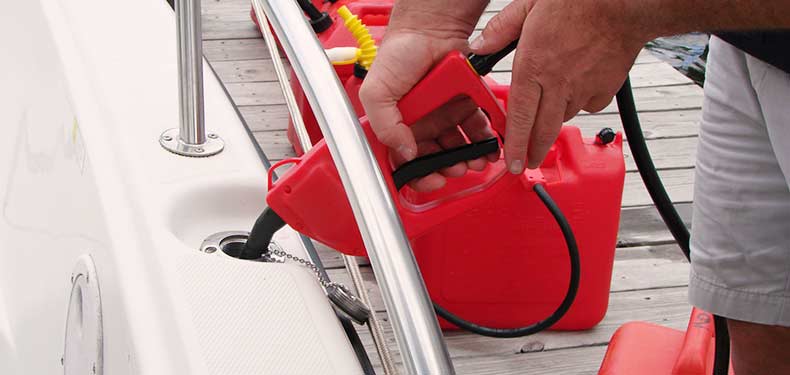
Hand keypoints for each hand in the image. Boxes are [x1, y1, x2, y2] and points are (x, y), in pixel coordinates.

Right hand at [360, 7, 495, 190]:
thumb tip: (404, 153)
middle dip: (450, 167)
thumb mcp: (377, 92)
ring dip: (469, 156)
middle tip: (458, 167)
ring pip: (460, 146)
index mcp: (400, 125)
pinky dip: (485, 136)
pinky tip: (487, 141)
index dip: (420, 176)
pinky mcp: (467, 102)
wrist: (429, 28)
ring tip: (477, 158)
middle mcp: (424, 123)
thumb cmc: (399, 54)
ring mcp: (446, 114)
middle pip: (438, 157)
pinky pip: (478, 125)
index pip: (408, 161)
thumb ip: (384, 125)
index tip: (433, 180)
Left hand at [470, 0, 650, 171]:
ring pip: (563, 117)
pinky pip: (587, 106)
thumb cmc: (579, 1)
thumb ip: (500, 29)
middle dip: (534, 152)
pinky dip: (580, 103)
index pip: (518, 117)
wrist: (624, 3)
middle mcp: (557, 82)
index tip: (512, 162)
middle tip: (528, 162)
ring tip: (550, 110)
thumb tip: (479, 46)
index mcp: (533, 65)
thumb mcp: (528, 6)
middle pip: (542, 131)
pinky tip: (577, 87)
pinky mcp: (604, 90)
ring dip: (553, 120)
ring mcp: (582, 89)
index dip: (514, 144)